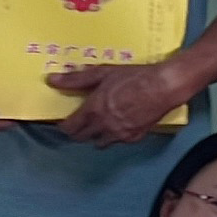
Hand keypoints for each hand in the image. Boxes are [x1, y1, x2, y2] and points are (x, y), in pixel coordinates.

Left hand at [48, 60, 190, 144]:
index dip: (64, 125)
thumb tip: (52, 80)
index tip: (64, 120)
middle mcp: (104, 127)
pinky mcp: (134, 138)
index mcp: (93, 111)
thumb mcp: (103, 73)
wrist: (164, 86)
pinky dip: (113, 136)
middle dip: (77, 131)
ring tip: (98, 124)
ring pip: (99, 143)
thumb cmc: (133, 77)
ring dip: (95, 136)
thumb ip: (76, 79)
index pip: (70, 128)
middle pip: (81, 138)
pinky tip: (118, 125)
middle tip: (79, 122)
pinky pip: (117, 141)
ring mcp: (119, 135)